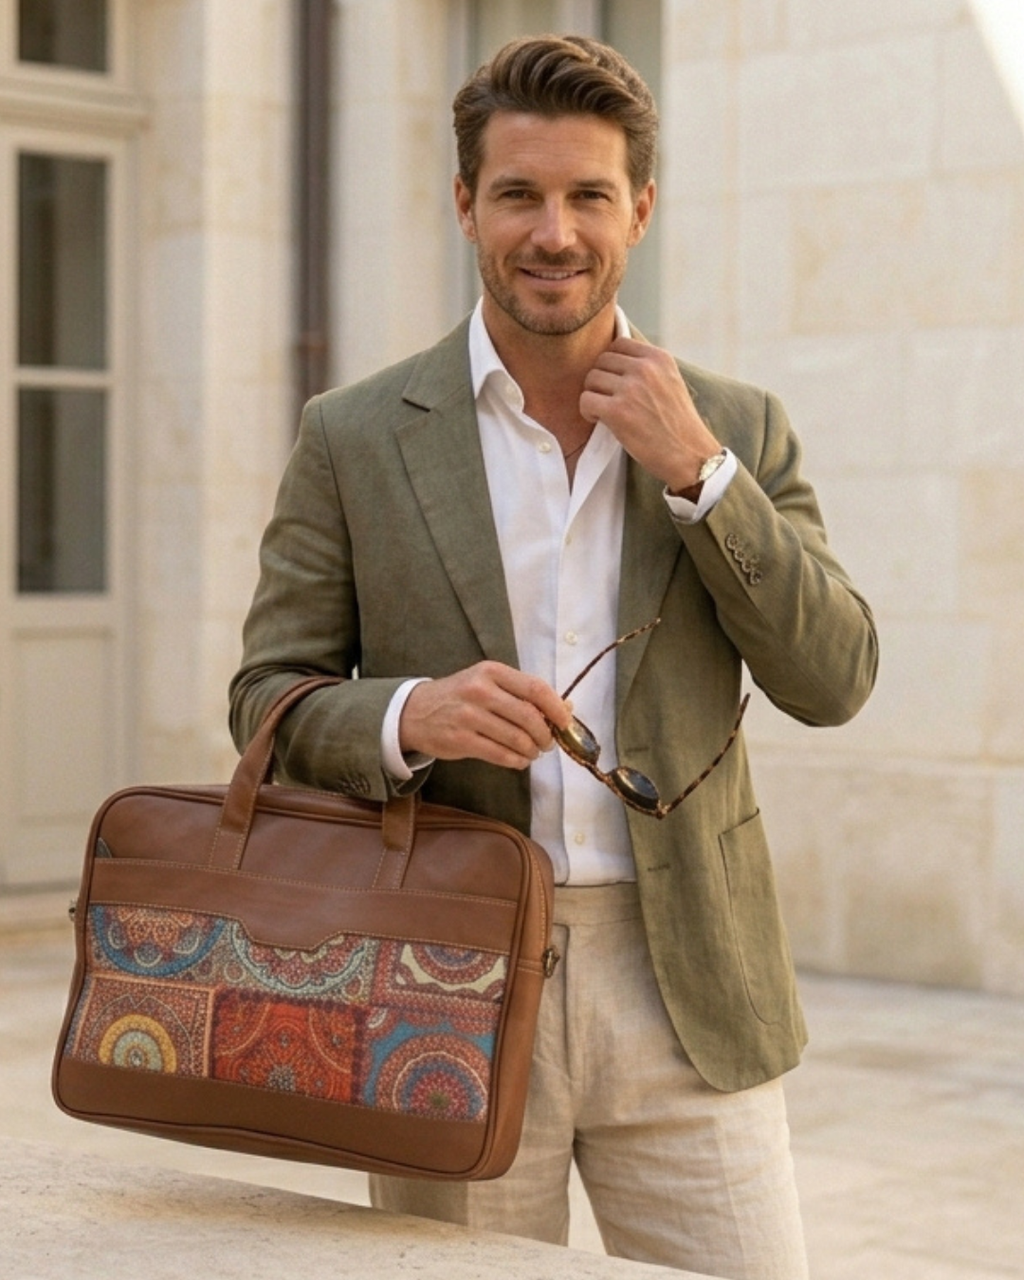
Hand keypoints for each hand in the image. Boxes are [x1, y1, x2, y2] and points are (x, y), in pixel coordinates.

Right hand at [399, 663, 570, 769]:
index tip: (565, 722)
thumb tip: (567, 708)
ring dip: (532, 750)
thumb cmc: (459, 696)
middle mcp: (480, 691)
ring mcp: (469, 716)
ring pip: (517, 739)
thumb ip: (524, 693)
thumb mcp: (488, 683)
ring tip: (532, 752)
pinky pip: (501, 754)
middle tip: (547, 743)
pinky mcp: (461, 741)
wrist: (414, 711)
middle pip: (529, 717)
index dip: (556, 708)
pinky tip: (519, 759)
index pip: (535, 688)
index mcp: (491, 672)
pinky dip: (517, 761)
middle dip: (546, 735)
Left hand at [580, 337, 721, 490]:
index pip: (619, 344)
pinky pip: (586, 400)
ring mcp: (630, 389)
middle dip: (601, 380)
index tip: (617, 382)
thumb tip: (615, 361)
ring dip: (594, 396)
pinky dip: (588, 412)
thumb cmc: (678, 424)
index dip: (612, 364)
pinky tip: (601, 421)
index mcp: (659, 358)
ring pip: (591, 379)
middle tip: (609, 399)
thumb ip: (648, 368)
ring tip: (607, 412)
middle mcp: (645, 368)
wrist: (690, 455)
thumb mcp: (671, 382)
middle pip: (601, 360)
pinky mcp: (618, 412)